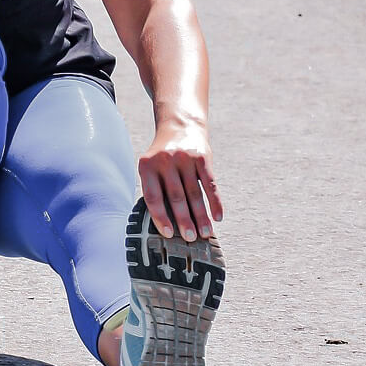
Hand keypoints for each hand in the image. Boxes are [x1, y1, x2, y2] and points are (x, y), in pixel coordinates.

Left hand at [137, 123, 222, 242]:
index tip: (168, 234)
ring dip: (201, 216)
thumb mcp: (152, 166)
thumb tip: (164, 226)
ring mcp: (184, 158)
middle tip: (190, 238)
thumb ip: (155, 189)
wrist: (180, 126)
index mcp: (147, 166)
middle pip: (176, 197)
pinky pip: (210, 184)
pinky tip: (218, 217)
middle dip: (184, 220)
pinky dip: (215, 202)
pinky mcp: (202, 156)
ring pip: (194, 193)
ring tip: (206, 234)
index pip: (153, 197)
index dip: (160, 217)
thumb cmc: (163, 157)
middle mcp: (165, 161)